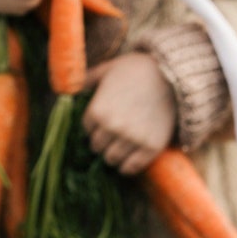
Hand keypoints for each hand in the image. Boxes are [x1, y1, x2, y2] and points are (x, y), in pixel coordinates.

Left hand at [82, 52, 177, 175]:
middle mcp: (113, 128)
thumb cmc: (135, 69)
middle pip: (97, 147)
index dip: (93, 126)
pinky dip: (128, 166)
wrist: (170, 75)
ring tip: (119, 145)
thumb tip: (66, 90)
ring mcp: (133, 139)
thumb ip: (85, 81)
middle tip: (110, 135)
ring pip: (112, 160)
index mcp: (97, 110)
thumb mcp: (105, 69)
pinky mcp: (151, 147)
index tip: (101, 122)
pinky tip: (128, 157)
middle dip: (101, 141)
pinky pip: (132, 168)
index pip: (86, 130)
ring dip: (113, 154)